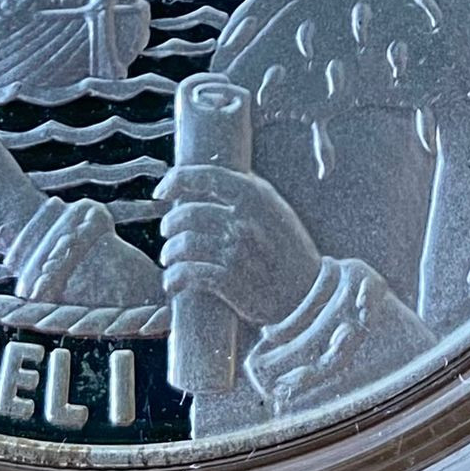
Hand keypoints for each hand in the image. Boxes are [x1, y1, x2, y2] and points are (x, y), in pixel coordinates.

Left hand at [156, 164, 323, 329]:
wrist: (309, 295)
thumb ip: (246, 190)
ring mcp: (236, 251)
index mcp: (254, 196)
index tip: (160, 192)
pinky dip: (175, 278)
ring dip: (169, 254)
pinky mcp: (230, 281)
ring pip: (183, 245)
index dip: (176, 180)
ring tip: (170, 259)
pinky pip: (189, 274)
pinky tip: (174, 282)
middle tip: (167, 233)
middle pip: (187, 214)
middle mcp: (244, 220)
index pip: (205, 176)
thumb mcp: (275, 208)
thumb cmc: (288, 249)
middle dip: (170, 225)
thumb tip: (212, 175)